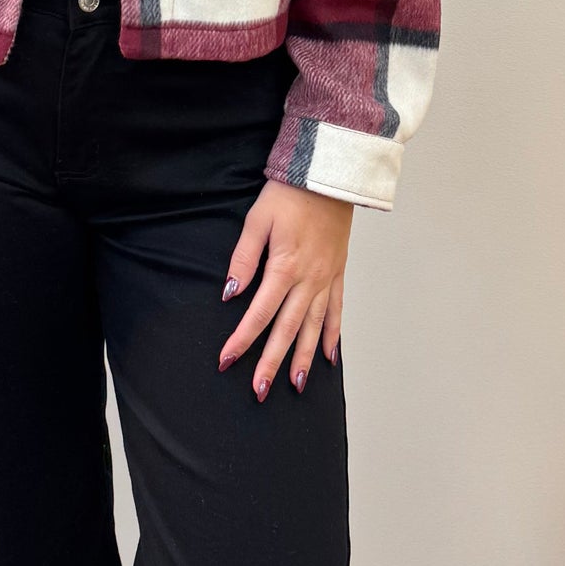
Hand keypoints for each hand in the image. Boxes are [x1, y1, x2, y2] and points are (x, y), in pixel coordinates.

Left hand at [217, 180, 352, 396]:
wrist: (328, 175)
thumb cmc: (289, 195)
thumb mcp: (257, 220)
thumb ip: (243, 258)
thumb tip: (230, 293)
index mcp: (285, 268)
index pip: (259, 313)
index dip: (242, 340)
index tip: (226, 361)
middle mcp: (308, 280)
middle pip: (287, 330)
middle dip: (271, 362)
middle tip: (259, 390)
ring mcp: (326, 278)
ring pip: (315, 327)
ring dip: (305, 358)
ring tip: (296, 385)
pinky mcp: (338, 273)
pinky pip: (338, 311)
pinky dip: (334, 335)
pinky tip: (331, 357)